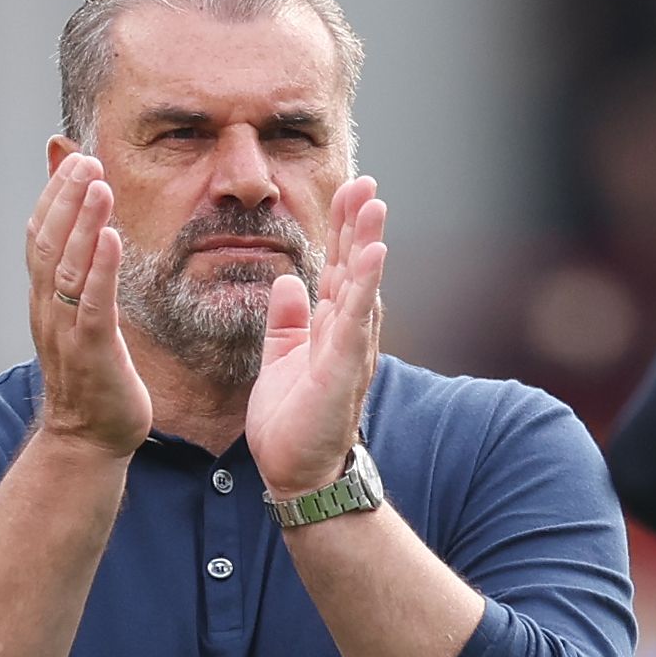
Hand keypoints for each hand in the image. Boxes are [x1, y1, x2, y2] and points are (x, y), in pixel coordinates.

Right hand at [29, 151, 150, 458]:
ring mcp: (66, 331)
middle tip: (86, 160)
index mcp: (44, 298)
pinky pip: (93, 305)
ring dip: (83, 223)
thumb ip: (81, 272)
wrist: (90, 437)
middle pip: (47, 242)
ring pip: (66, 267)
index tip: (73, 157)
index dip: (53, 195)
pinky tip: (113, 239)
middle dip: (66, 197)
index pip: (39, 234)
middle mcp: (47, 309)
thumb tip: (87, 231)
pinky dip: (101, 269)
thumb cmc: (92, 373)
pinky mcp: (92, 353)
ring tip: (100, 185)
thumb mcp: (81, 314)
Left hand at [250, 176, 387, 500]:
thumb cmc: (292, 424)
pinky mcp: (344, 368)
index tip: (345, 191)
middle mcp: (347, 334)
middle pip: (355, 267)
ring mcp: (350, 349)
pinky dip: (366, 284)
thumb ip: (286, 320)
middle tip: (364, 182)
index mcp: (329, 329)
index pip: (338, 268)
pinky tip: (372, 253)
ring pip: (362, 285)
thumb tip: (287, 280)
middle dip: (358, 224)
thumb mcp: (280, 358)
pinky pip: (356, 318)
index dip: (342, 230)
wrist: (296, 475)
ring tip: (375, 203)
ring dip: (368, 243)